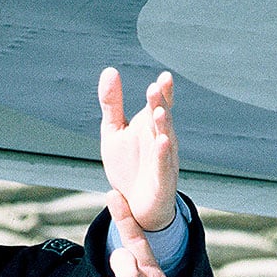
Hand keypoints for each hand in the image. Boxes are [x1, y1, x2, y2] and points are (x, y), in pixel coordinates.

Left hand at [99, 67, 177, 231]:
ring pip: (166, 140)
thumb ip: (112, 103)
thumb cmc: (128, 166)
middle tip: (155, 88)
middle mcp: (161, 141)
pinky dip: (163, 154)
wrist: (134, 206)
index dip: (163, 92)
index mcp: (150, 127)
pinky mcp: (162, 181)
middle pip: (162, 119)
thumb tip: (110, 70)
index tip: (164, 77)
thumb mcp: (113, 131)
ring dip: (163, 126)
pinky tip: (163, 141)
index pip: (158, 105)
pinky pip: (163, 166)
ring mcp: (164, 161)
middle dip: (160, 104)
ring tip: (158, 111)